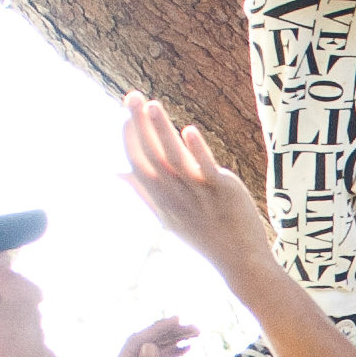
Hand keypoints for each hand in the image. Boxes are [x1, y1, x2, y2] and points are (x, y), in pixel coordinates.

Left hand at [107, 312, 198, 356]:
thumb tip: (150, 345)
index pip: (138, 341)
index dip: (158, 328)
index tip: (179, 319)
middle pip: (147, 342)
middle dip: (171, 332)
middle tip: (195, 329)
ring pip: (154, 349)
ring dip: (174, 340)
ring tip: (196, 335)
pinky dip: (172, 353)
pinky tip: (187, 348)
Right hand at [121, 92, 273, 290]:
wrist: (239, 260)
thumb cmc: (202, 234)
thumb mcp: (165, 214)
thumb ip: (142, 190)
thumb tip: (116, 172)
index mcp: (160, 199)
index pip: (138, 164)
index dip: (130, 138)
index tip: (126, 113)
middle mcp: (174, 195)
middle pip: (152, 155)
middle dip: (140, 125)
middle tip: (132, 96)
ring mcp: (197, 193)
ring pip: (174, 158)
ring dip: (161, 131)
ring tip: (152, 105)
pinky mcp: (222, 191)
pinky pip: (206, 169)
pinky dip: (197, 151)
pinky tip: (189, 130)